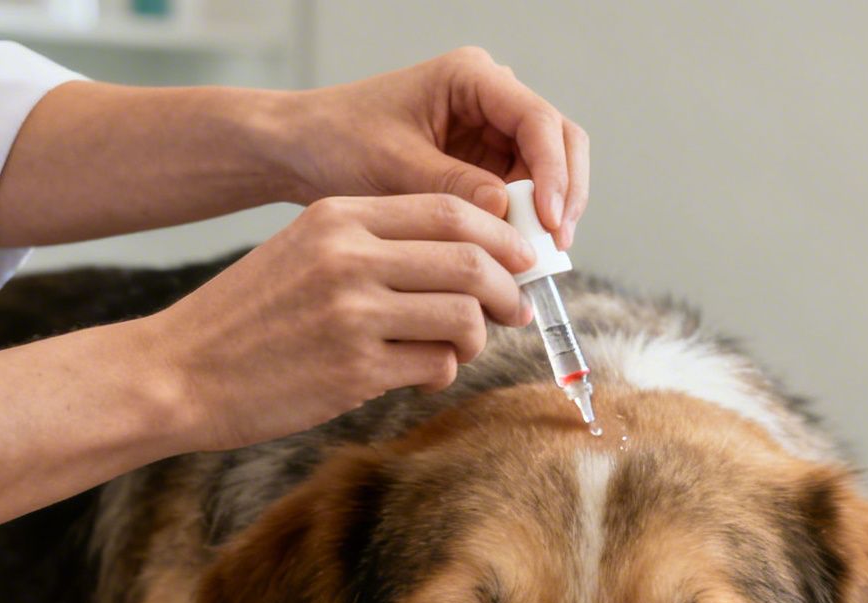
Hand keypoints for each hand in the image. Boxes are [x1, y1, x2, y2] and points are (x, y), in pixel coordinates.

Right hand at [144, 193, 535, 452]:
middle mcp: (348, 257)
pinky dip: (445, 372)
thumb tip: (473, 257)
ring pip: (465, 317)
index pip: (451, 210)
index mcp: (339, 218)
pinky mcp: (356, 370)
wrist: (179, 371)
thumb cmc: (252, 316)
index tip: (521, 260)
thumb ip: (378, 246)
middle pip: (472, 261)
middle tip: (514, 310)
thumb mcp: (306, 252)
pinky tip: (423, 376)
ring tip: (458, 348)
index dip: (502, 236)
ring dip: (477, 338)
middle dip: (509, 290)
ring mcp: (353, 314)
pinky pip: (438, 365)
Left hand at [277, 48, 588, 248]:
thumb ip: (453, 186)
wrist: (303, 151)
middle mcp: (493, 100)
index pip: (539, 121)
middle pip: (560, 143)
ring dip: (550, 215)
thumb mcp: (394, 165)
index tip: (548, 221)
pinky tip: (518, 255)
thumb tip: (508, 214)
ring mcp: (494, 134)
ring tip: (536, 260)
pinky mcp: (488, 166)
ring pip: (552, 172)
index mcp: (472, 78)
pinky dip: (528, 225)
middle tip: (555, 246)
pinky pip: (527, 195)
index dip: (554, 173)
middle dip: (564, 194)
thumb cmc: (337, 142)